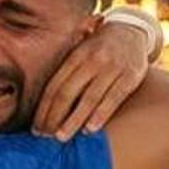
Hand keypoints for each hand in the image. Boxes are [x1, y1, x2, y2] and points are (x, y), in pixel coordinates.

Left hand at [33, 22, 148, 141]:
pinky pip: (114, 97)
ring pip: (89, 98)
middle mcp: (91, 61)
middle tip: (44, 137)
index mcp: (75, 56)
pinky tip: (90, 129)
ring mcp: (111, 68)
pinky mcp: (130, 76)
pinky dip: (101, 114)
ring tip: (62, 136)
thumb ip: (66, 74)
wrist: (132, 31)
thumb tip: (45, 107)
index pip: (54, 86)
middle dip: (53, 117)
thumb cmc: (99, 50)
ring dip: (73, 120)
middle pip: (67, 93)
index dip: (43, 109)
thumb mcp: (80, 53)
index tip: (36, 128)